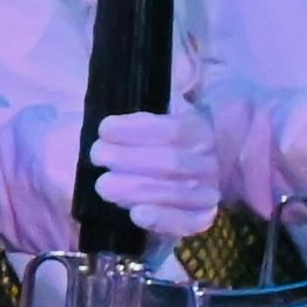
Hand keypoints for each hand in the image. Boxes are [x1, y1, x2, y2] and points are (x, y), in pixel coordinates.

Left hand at [87, 103, 229, 241]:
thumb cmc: (163, 143)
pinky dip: (161, 219)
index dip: (136, 129)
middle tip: (98, 156)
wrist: (192, 177)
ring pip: (176, 192)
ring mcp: (208, 192)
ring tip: (103, 186)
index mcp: (201, 132)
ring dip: (136, 189)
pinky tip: (137, 214)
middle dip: (129, 159)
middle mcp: (209, 162)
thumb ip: (155, 104)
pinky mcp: (202, 219)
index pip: (173, 130)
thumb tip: (142, 83)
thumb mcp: (165, 116)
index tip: (104, 129)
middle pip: (172, 161)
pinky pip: (186, 223)